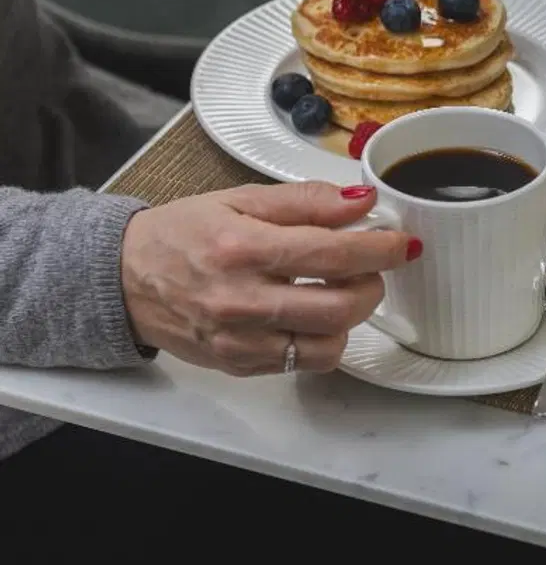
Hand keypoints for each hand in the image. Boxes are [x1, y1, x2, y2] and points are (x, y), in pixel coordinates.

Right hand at [120, 183, 416, 375]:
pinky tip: (313, 316)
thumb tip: (362, 202)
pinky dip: (324, 341)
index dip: (379, 249)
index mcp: (243, 249)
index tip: (403, 244)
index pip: (332, 253)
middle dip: (372, 285)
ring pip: (330, 343)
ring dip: (351, 317)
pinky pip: (305, 363)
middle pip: (340, 307)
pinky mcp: (240, 364)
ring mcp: (240, 340)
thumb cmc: (182, 234)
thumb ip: (306, 201)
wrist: (124, 279)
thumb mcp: (240, 200)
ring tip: (340, 291)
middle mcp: (242, 300)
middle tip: (370, 267)